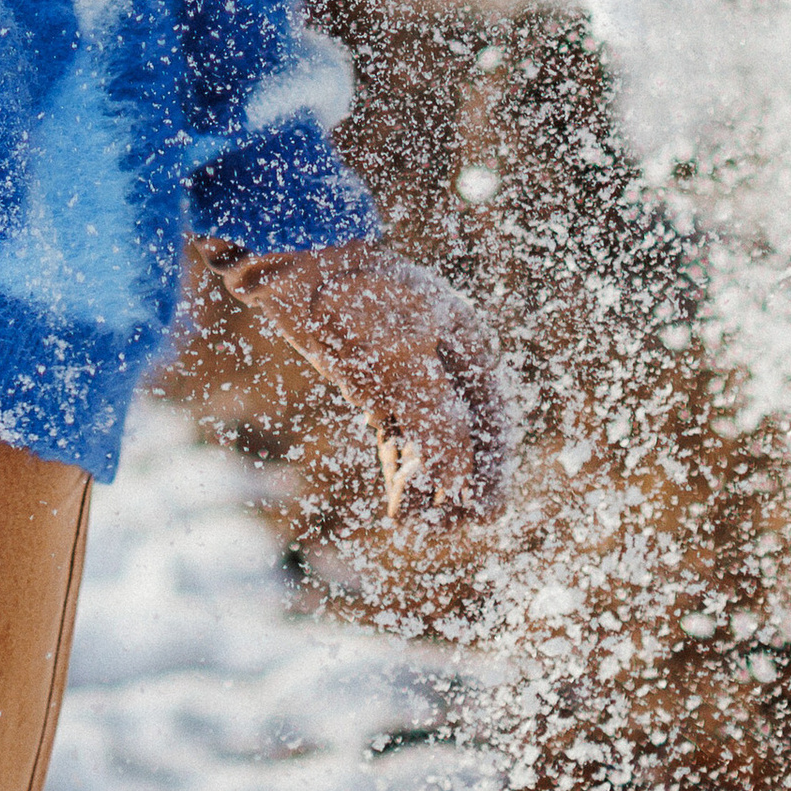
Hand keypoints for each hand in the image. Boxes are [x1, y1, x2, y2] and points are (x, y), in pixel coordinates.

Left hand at [214, 240, 512, 526]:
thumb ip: (435, 419)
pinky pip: (401, 440)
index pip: (493, 419)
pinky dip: (401, 471)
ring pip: (434, 443)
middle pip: (469, 436)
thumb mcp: (402, 361)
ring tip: (416, 519)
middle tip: (451, 524)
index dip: (493, 470)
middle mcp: (446, 361)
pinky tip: (398, 505)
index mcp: (467, 344)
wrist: (296, 266)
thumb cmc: (354, 300)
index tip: (484, 513)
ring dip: (431, 485)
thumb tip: (458, 481)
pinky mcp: (377, 388)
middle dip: (462, 484)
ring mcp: (411, 375)